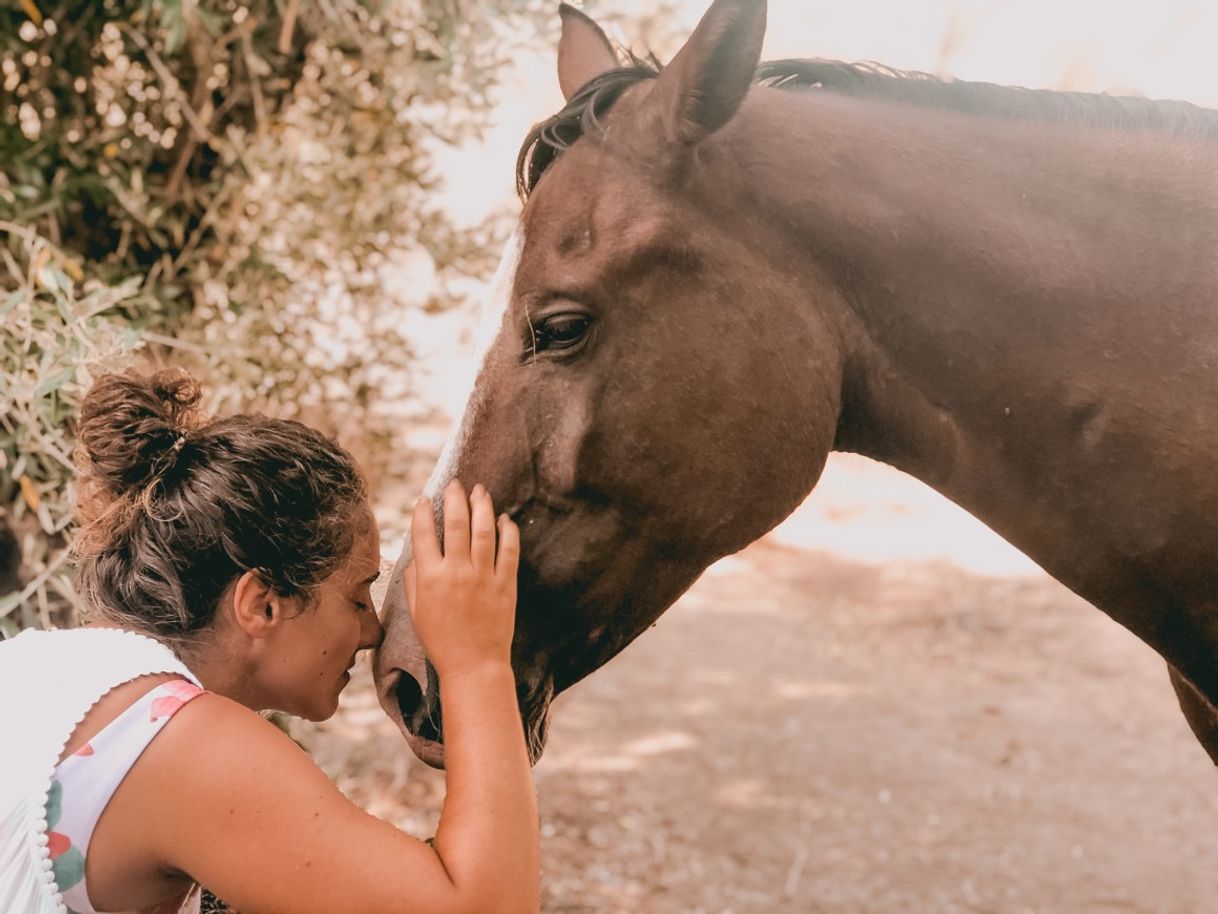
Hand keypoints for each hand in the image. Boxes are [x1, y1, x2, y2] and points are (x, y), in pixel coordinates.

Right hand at [404, 480, 519, 679]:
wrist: (473, 665)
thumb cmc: (441, 641)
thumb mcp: (416, 612)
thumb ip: (414, 580)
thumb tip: (416, 554)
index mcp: (431, 578)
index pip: (423, 535)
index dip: (422, 513)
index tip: (424, 500)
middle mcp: (457, 572)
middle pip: (455, 524)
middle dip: (454, 499)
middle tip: (455, 484)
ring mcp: (483, 576)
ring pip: (483, 530)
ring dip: (481, 506)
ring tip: (480, 491)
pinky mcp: (506, 584)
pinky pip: (508, 550)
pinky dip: (507, 531)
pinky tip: (504, 519)